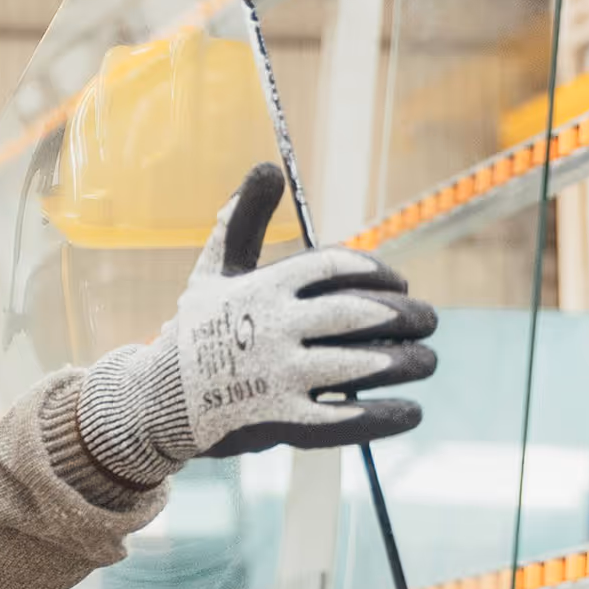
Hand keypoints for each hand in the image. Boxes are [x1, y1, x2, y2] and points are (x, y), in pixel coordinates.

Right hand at [77, 162, 436, 481]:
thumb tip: (269, 166)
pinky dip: (385, 415)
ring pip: (362, 365)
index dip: (380, 273)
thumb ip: (243, 218)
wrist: (158, 400)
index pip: (339, 266)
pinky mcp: (281, 422)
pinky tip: (411, 410)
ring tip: (427, 361)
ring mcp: (278, 377)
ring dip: (407, 363)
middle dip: (407, 317)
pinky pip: (345, 418)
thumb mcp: (214, 269)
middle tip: (431, 322)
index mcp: (263, 286)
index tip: (401, 285)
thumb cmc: (196, 330)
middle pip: (360, 314)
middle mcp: (273, 328)